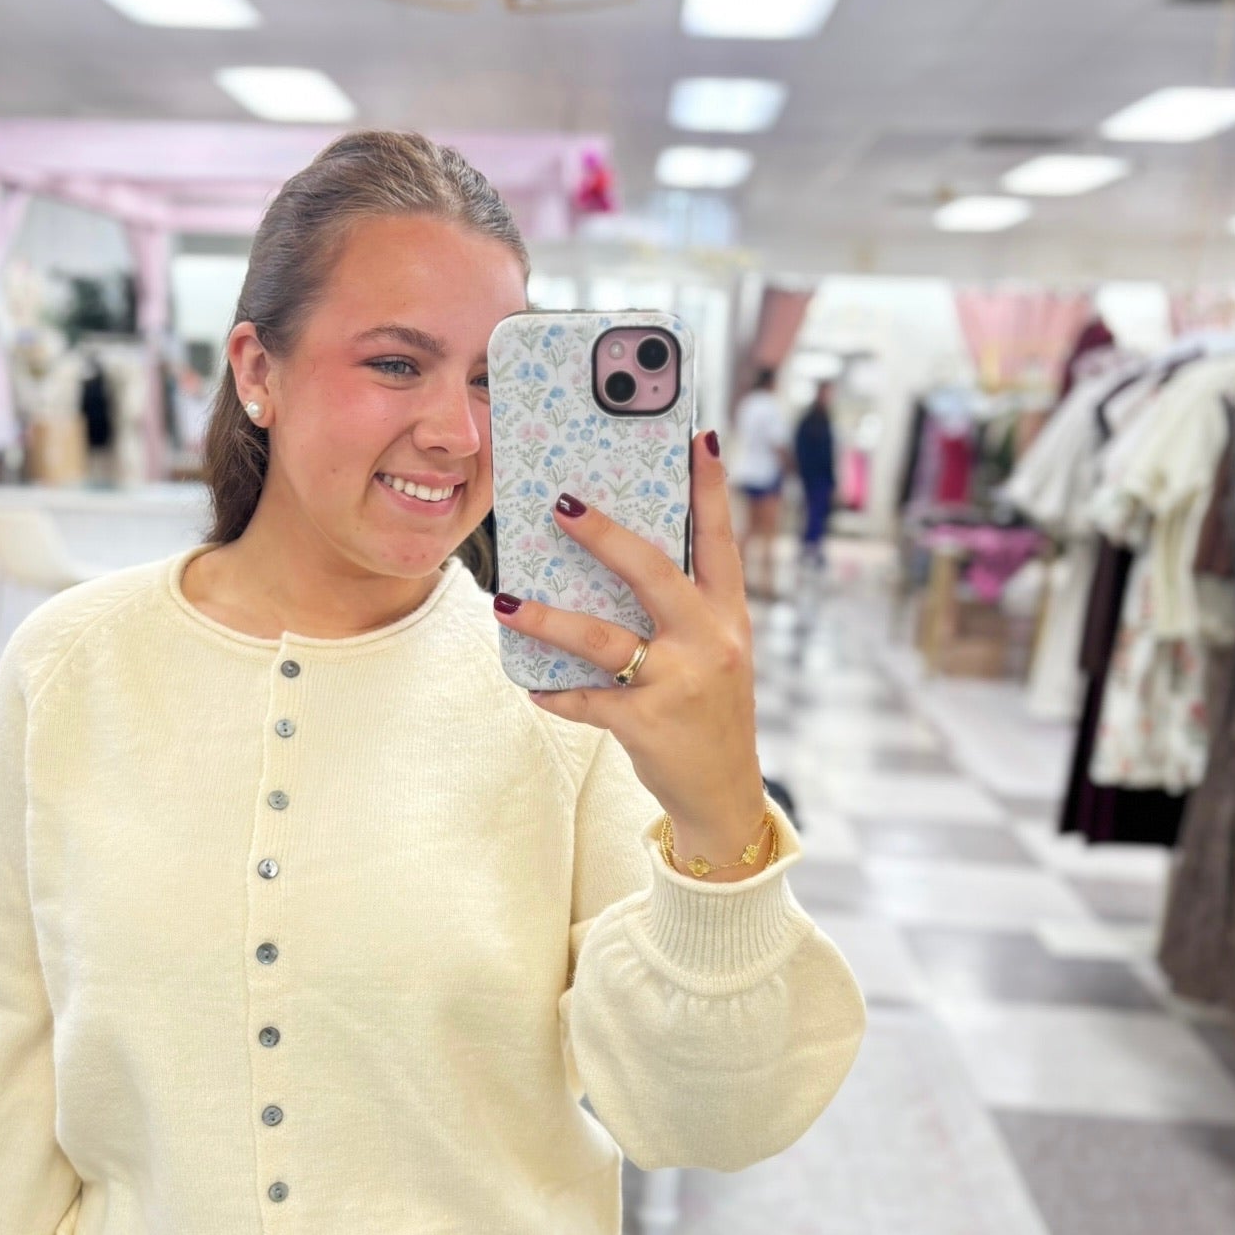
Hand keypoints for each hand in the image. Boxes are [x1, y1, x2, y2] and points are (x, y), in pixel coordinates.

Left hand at [492, 429, 765, 857]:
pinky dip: (556, 693)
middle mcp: (710, 642)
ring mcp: (680, 683)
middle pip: (653, 572)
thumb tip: (613, 560)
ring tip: (506, 601)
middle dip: (605, 535)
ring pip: (603, 640)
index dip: (711, 489)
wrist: (726, 794)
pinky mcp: (648, 724)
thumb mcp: (714, 652)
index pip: (721, 540)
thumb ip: (681, 610)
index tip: (699, 439)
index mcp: (728, 615)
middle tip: (562, 505)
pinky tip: (534, 685)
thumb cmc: (709, 711)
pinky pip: (586, 700)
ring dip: (548, 619)